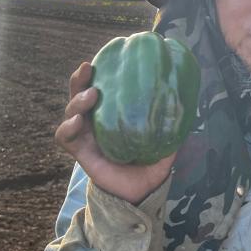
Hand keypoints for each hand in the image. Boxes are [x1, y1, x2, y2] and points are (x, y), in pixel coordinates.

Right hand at [55, 62, 175, 204]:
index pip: (98, 87)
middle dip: (79, 79)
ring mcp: (86, 135)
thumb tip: (185, 95)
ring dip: (77, 100)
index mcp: (112, 113)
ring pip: (70, 111)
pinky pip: (64, 137)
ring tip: (92, 95)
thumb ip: (171, 118)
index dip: (95, 73)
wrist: (144, 190)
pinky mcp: (80, 152)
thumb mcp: (165, 136)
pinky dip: (67, 127)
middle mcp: (95, 120)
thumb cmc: (153, 160)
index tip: (99, 60)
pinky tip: (77, 121)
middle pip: (78, 93)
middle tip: (88, 69)